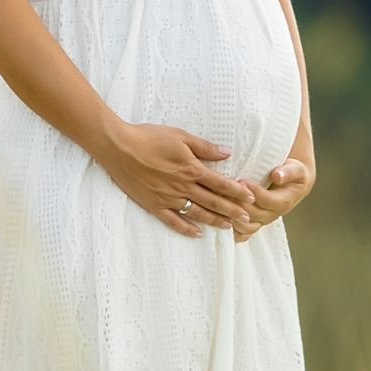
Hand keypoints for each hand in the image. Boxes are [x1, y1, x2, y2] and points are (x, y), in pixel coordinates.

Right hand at [98, 121, 258, 237]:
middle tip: (247, 219)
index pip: (221, 184)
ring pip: (197, 213)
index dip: (237, 192)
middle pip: (213, 202)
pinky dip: (186, 228)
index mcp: (191, 169)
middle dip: (232, 211)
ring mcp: (168, 198)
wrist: (119, 148)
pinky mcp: (154, 205)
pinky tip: (197, 234)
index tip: (251, 198)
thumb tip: (227, 153)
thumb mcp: (180, 136)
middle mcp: (183, 187)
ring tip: (229, 227)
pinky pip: (173, 221)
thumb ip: (204, 147)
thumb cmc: (149, 137)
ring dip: (215, 221)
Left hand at [227, 153, 315, 242]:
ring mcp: (262, 221)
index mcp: (283, 202)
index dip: (255, 192)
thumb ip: (288, 172)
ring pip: (246, 227)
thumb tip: (277, 175)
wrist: (294, 185)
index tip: (242, 180)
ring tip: (219, 205)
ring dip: (232, 218)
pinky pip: (242, 233)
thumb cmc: (294, 174)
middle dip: (239, 204)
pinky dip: (231, 231)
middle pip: (253, 215)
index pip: (267, 201)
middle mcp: (272, 215)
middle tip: (224, 191)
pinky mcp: (254, 224)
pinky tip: (218, 223)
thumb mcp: (296, 169)